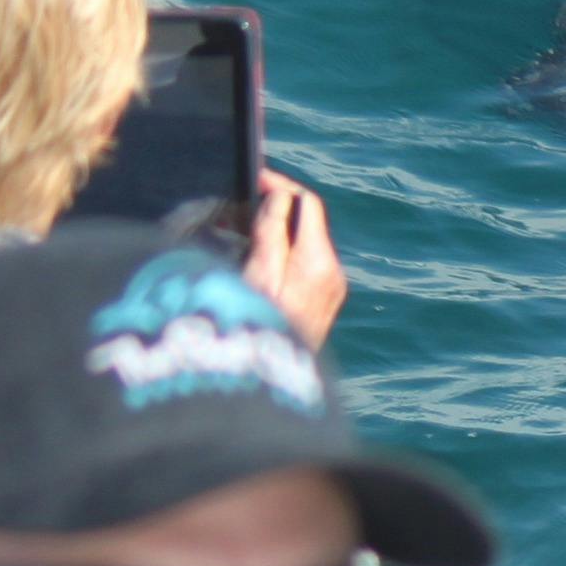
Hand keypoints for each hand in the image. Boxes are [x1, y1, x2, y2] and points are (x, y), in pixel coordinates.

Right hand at [243, 170, 347, 346]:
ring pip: (302, 246)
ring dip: (273, 233)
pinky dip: (278, 254)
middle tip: (235, 208)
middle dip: (273, 209)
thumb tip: (280, 196)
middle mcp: (331, 275)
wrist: (269, 387)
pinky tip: (249, 259)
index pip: (308, 205)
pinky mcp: (319, 307)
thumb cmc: (256, 332)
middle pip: (306, 225)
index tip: (254, 178)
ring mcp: (328, 293)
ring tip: (234, 232)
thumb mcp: (258, 274)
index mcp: (319, 262)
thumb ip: (271, 232)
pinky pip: (301, 268)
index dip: (281, 186)